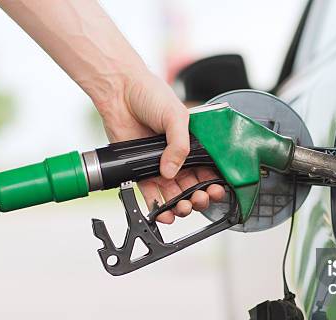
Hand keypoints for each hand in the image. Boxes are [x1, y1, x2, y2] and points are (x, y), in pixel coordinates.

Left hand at [95, 69, 224, 223]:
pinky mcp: (139, 171)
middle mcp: (178, 158)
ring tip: (182, 207)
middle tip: (199, 199)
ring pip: (175, 195)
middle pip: (194, 187)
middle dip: (199, 198)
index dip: (214, 183)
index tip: (215, 191)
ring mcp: (159, 166)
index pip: (209, 170)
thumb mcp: (176, 116)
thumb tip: (171, 172)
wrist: (119, 91)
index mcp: (194, 145)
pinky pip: (151, 195)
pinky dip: (158, 207)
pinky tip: (164, 213)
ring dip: (181, 206)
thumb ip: (180, 145)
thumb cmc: (150, 95)